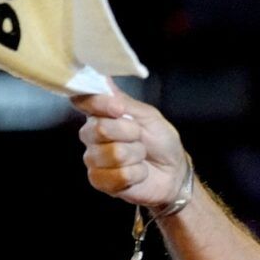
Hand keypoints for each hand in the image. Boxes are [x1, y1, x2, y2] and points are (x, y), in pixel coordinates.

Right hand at [70, 81, 186, 210]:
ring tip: (141, 156)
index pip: (85, 102)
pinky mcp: (99, 181)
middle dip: (129, 132)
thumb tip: (103, 78)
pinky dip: (136, 174)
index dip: (102, 105)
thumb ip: (123, 100)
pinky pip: (118, 175)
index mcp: (100, 114)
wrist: (173, 171)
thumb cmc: (160, 141)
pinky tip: (139, 173)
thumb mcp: (148, 115)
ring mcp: (93, 159)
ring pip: (112, 153)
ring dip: (136, 155)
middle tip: (140, 137)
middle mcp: (91, 135)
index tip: (120, 109)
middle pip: (99, 128)